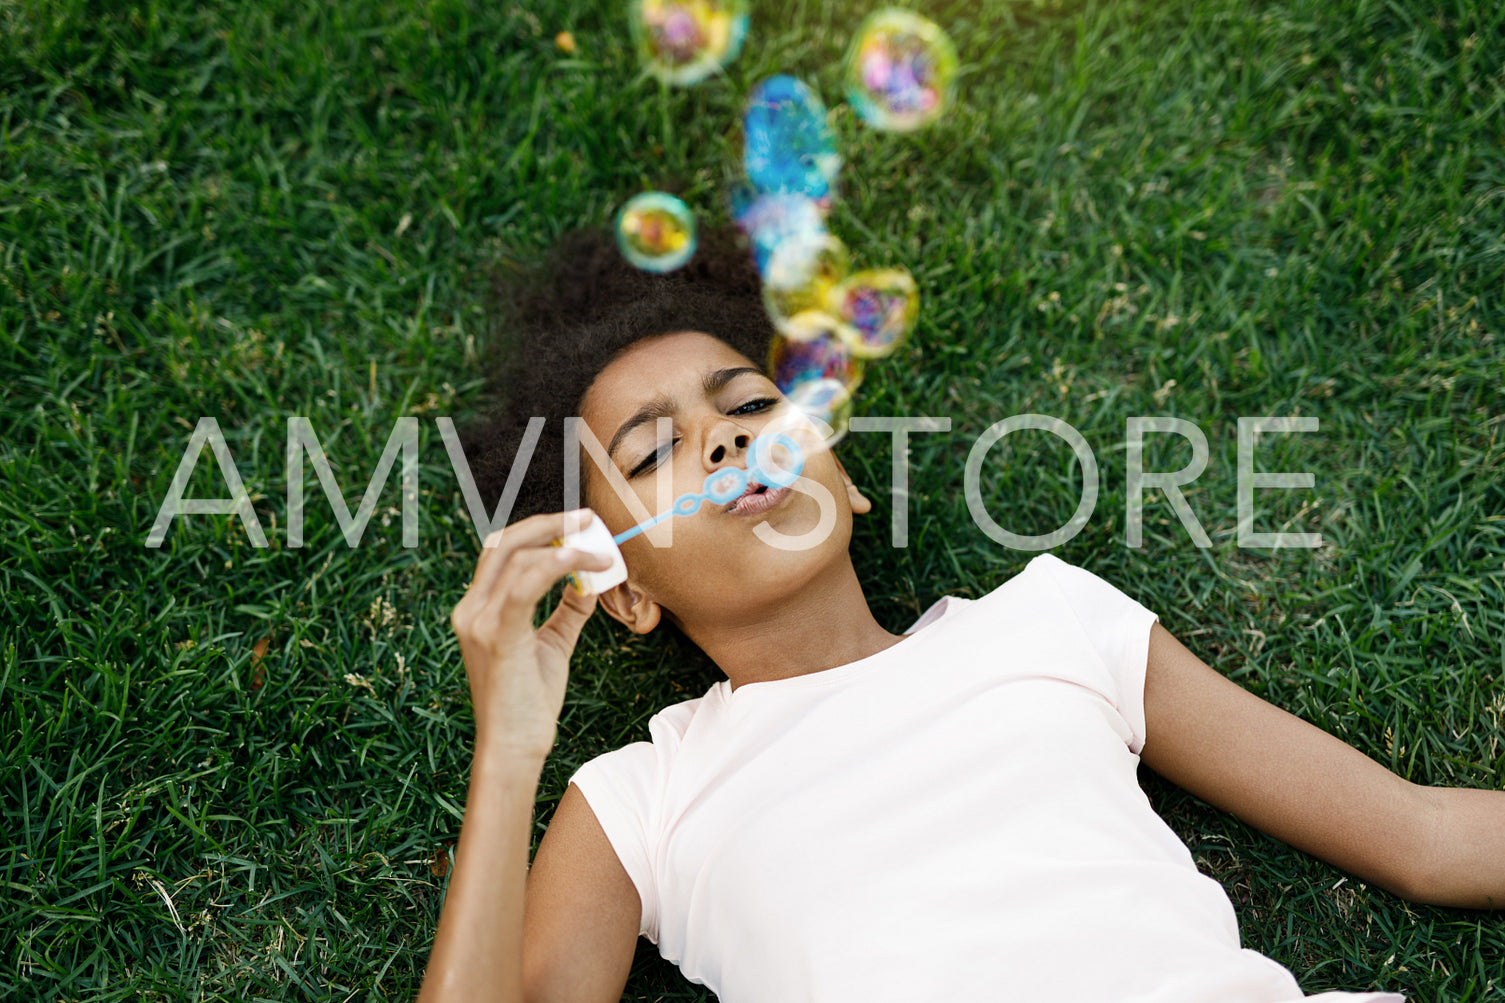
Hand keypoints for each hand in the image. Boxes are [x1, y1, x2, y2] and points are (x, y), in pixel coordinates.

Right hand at [449, 509, 613, 759]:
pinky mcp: (497, 637)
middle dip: (549, 524)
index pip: (502, 551)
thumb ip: (568, 611)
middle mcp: (470, 610)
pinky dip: (555, 567)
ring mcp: (479, 622)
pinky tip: (583, 564)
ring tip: (600, 550)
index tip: (579, 525)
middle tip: (589, 518)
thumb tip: (589, 581)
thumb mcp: (552, 646)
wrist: (514, 749)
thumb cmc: (530, 703)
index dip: (540, 530)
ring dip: (565, 546)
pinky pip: (524, 587)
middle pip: (504, 543)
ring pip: (517, 558)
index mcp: (477, 609)